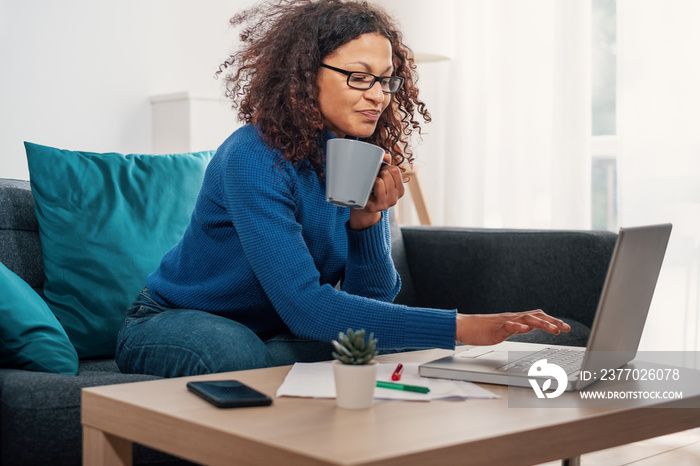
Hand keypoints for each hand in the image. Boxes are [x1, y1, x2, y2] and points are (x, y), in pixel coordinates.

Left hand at [348, 153, 404, 229]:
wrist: (362, 209)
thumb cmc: (372, 190)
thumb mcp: (380, 177)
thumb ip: (385, 165)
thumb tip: (385, 154)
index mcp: (399, 190)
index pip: (395, 170)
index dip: (386, 167)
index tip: (380, 172)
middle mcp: (395, 198)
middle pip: (388, 172)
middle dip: (379, 171)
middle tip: (373, 178)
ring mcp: (387, 203)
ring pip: (381, 179)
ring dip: (373, 178)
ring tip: (370, 185)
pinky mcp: (377, 206)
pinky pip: (376, 185)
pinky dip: (370, 183)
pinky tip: (367, 190)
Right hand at [455, 310, 570, 345]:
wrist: (463, 326)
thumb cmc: (482, 329)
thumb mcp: (504, 329)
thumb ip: (516, 327)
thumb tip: (530, 328)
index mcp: (515, 319)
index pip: (537, 317)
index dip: (552, 321)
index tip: (565, 327)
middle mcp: (512, 318)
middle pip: (536, 316)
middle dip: (553, 322)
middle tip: (566, 328)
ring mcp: (504, 322)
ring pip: (526, 319)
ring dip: (542, 324)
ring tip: (554, 329)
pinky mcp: (495, 328)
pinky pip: (508, 325)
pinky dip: (517, 326)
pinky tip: (525, 329)